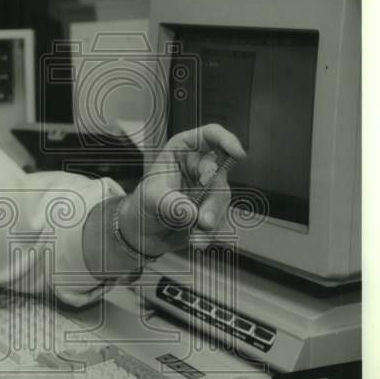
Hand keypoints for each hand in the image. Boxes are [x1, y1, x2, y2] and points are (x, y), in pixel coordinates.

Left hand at [119, 123, 245, 255]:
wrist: (142, 234)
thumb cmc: (142, 206)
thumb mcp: (150, 199)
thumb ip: (170, 203)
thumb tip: (192, 213)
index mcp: (182, 151)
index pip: (209, 136)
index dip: (226, 140)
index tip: (237, 153)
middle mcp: (198, 167)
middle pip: (219, 176)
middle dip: (213, 202)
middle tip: (203, 221)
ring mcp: (207, 189)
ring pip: (222, 201)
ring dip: (212, 222)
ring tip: (195, 238)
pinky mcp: (211, 210)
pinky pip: (222, 219)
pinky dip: (211, 233)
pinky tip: (198, 242)